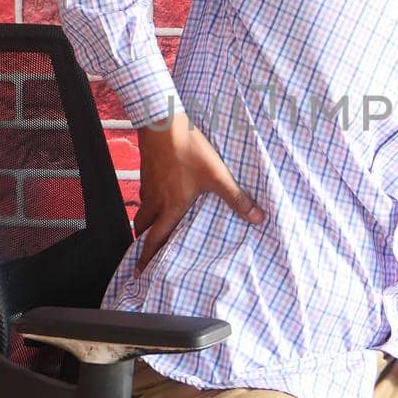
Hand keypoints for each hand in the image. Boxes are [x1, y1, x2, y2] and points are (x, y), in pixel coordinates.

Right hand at [133, 111, 263, 275]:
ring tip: (153, 226)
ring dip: (146, 221)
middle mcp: (155, 200)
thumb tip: (258, 218)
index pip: (155, 240)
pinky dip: (150, 202)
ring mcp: (148, 185)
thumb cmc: (189, 151)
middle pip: (143, 227)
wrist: (163, 124)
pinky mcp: (147, 171)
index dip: (147, 258)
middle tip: (146, 250)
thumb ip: (237, 199)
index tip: (139, 272)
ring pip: (142, 210)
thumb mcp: (218, 176)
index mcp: (170, 207)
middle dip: (144, 241)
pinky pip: (145, 194)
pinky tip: (161, 196)